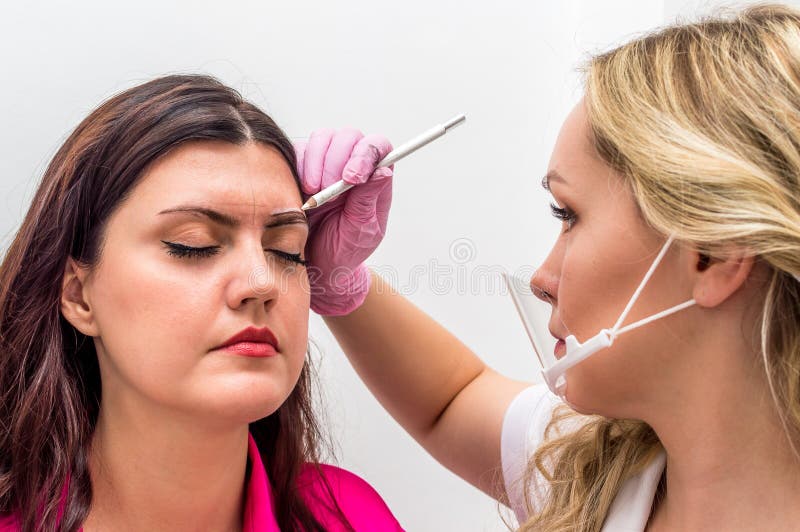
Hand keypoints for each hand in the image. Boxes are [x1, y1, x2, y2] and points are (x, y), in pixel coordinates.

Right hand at [294, 128, 392, 315]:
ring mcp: (325, 164)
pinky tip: (300, 191)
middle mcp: (351, 165)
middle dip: (337, 159)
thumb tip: (383, 170)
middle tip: (327, 188)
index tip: (352, 178)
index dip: (366, 153)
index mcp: (373, 180)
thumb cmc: (344, 250)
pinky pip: (297, 151)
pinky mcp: (301, 168)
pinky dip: (298, 166)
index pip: (378, 147)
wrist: (315, 265)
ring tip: (314, 193)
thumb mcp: (361, 231)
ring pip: (323, 137)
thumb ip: (368, 201)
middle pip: (349, 137)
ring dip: (316, 162)